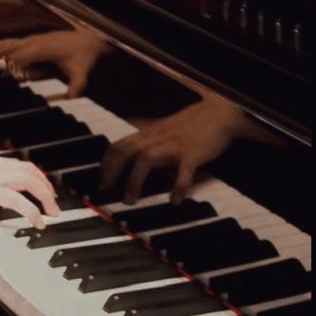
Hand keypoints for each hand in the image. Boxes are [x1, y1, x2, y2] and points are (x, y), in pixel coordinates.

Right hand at [0, 27, 107, 95]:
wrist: (89, 39)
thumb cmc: (84, 56)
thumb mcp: (82, 72)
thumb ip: (77, 84)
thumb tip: (71, 96)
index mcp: (42, 47)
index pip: (19, 56)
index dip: (8, 65)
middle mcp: (32, 42)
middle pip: (2, 47)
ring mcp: (29, 41)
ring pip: (2, 45)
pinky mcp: (30, 43)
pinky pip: (8, 47)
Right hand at [0, 149, 60, 228]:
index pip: (18, 164)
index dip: (35, 175)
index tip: (43, 186)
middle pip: (30, 170)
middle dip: (46, 186)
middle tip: (54, 203)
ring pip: (29, 181)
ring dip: (45, 196)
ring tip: (52, 212)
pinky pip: (17, 200)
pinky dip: (32, 210)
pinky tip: (38, 221)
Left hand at [99, 96, 250, 203]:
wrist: (216, 114)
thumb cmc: (187, 125)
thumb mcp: (161, 130)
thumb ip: (146, 142)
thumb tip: (129, 157)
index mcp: (147, 134)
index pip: (119, 145)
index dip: (106, 162)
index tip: (100, 179)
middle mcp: (156, 138)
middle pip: (126, 151)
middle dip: (112, 171)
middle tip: (105, 191)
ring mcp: (173, 145)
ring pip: (146, 159)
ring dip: (134, 180)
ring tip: (130, 200)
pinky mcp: (192, 154)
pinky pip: (183, 171)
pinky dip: (178, 186)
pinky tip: (175, 200)